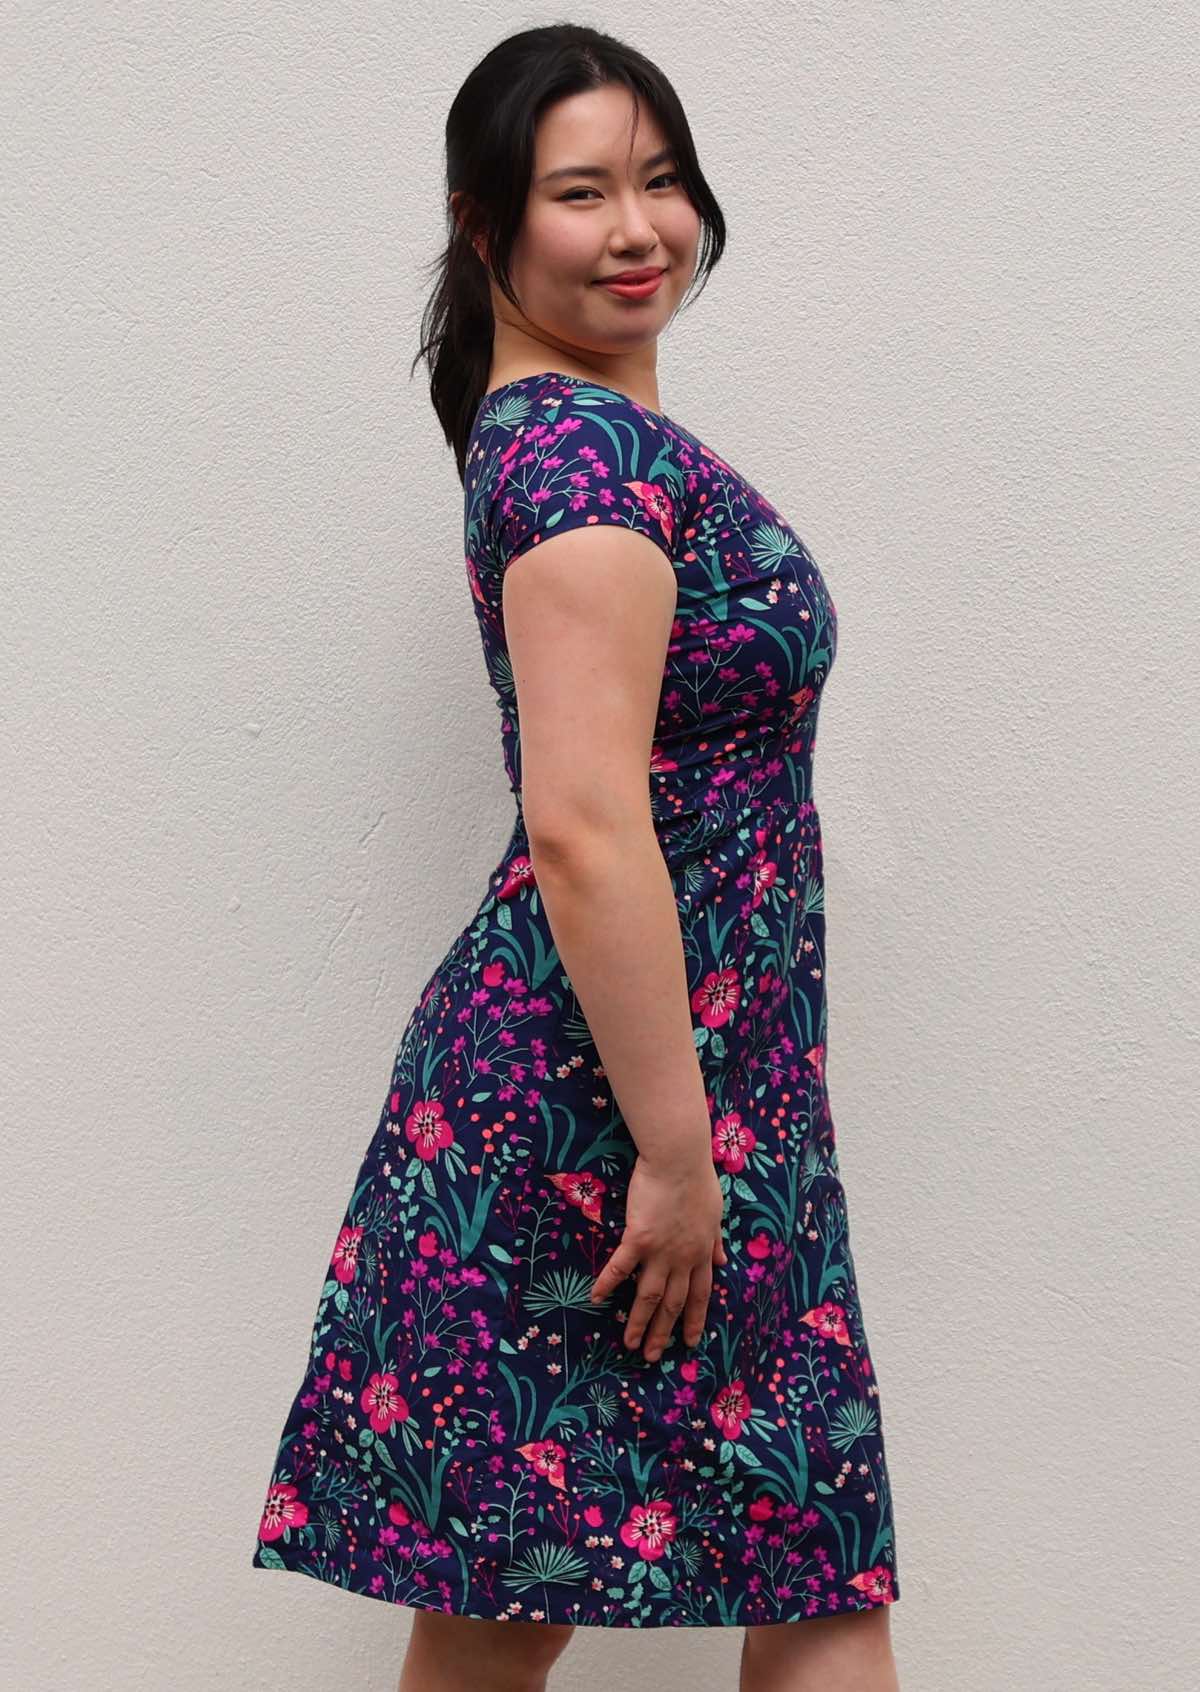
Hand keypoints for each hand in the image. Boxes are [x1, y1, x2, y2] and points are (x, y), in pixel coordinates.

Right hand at [590, 1153, 727, 1359]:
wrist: (679, 1159)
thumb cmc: (697, 1180)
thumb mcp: (714, 1214)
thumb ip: (716, 1242)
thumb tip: (724, 1262)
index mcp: (701, 1252)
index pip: (700, 1295)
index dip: (694, 1320)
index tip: (690, 1342)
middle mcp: (683, 1258)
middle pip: (673, 1303)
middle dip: (663, 1333)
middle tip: (652, 1356)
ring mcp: (660, 1251)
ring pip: (649, 1295)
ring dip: (639, 1322)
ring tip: (629, 1344)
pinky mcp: (638, 1238)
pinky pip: (621, 1268)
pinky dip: (608, 1285)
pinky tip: (596, 1299)